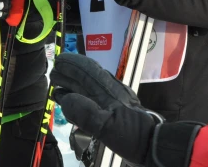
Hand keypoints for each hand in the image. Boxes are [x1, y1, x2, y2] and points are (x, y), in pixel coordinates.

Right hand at [52, 54, 201, 166]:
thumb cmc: (131, 135)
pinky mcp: (114, 111)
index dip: (72, 65)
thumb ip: (85, 113)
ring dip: (74, 85)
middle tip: (54, 73)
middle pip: (87, 77)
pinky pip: (94, 99)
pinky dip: (81, 98)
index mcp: (107, 90)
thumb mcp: (107, 127)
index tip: (58, 62)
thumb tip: (65, 98)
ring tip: (59, 86)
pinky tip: (75, 102)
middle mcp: (109, 91)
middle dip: (70, 73)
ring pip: (90, 87)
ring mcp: (112, 101)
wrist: (153, 145)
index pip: (87, 71)